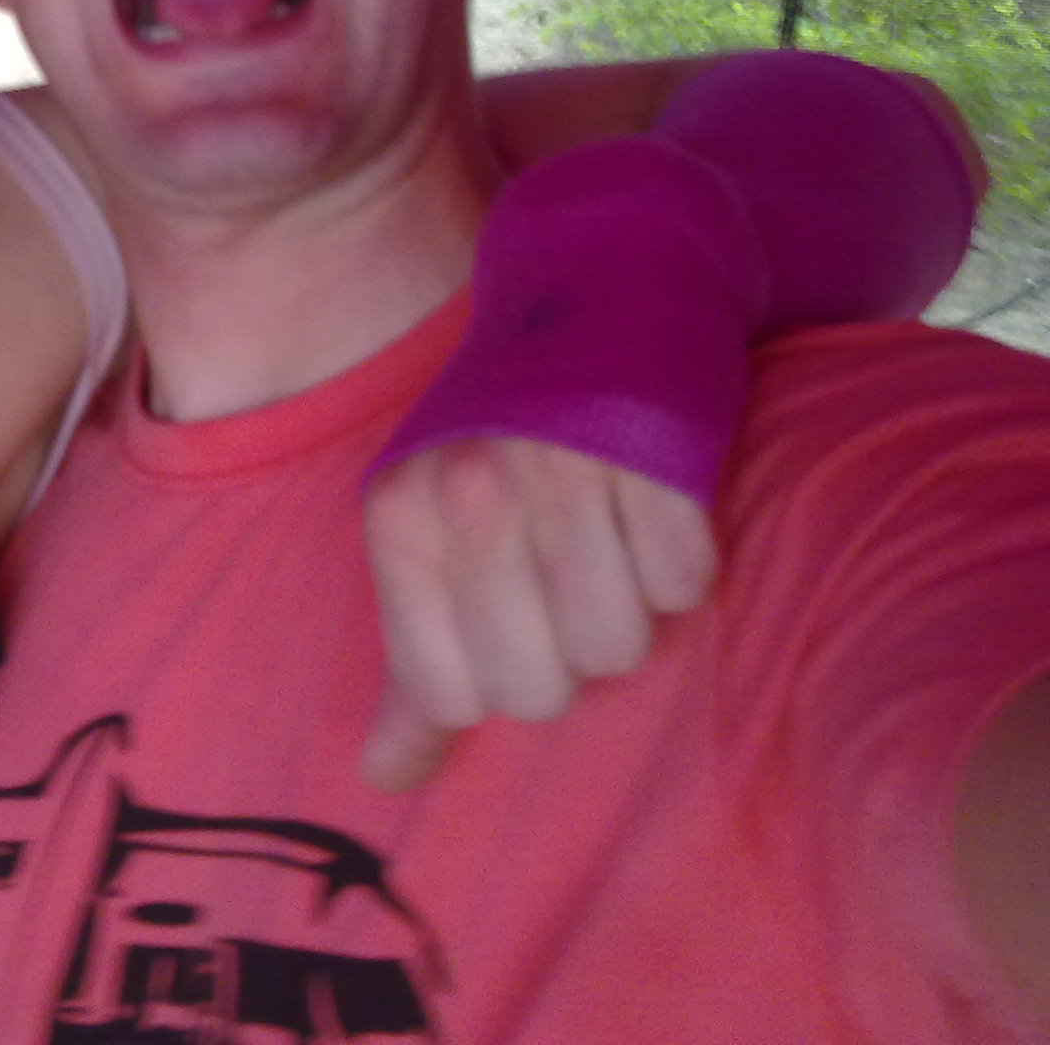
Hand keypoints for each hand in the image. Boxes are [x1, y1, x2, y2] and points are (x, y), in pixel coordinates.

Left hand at [358, 436, 716, 790]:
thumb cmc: (497, 432)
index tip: (504, 623)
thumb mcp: (425, 527)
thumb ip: (412, 662)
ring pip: (619, 647)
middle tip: (562, 583)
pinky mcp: (656, 461)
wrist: (590, 291)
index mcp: (403, 518)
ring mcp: (564, 478)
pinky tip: (650, 512)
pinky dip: (679, 566)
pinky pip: (686, 587)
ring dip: (626, 614)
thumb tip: (385, 780)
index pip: (453, 695)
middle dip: (564, 656)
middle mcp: (473, 499)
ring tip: (606, 547)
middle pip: (541, 687)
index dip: (493, 681)